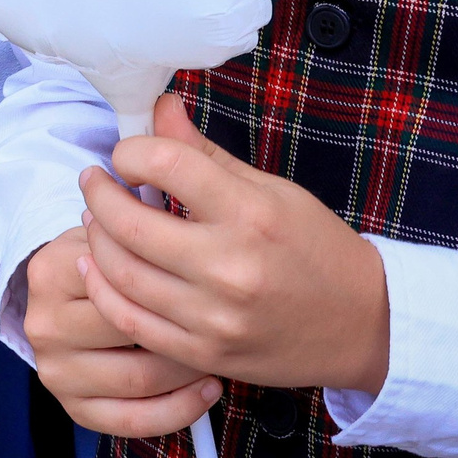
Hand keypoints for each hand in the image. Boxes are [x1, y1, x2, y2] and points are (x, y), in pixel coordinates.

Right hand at [24, 225, 218, 436]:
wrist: (64, 304)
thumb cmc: (103, 261)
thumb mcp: (108, 232)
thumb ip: (135, 223)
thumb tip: (182, 209)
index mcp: (49, 271)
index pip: (117, 276)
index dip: (169, 276)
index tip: (207, 272)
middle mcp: (43, 323)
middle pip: (127, 329)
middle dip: (182, 325)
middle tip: (222, 317)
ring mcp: (55, 370)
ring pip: (138, 378)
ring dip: (187, 368)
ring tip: (218, 352)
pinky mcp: (73, 408)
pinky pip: (132, 421)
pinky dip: (177, 410)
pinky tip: (208, 389)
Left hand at [77, 92, 389, 393]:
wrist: (365, 324)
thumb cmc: (315, 247)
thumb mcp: (270, 189)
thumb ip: (204, 152)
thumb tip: (159, 106)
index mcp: (251, 213)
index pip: (166, 165)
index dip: (131, 152)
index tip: (126, 154)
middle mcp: (231, 266)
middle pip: (130, 224)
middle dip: (98, 194)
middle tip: (93, 181)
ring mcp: (216, 316)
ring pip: (122, 274)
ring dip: (95, 240)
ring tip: (95, 219)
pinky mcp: (205, 352)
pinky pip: (131, 321)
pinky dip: (102, 289)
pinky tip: (97, 266)